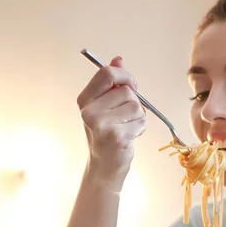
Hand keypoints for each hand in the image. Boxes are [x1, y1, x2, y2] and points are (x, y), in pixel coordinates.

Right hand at [77, 56, 146, 183]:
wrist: (104, 166)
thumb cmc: (106, 134)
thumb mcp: (104, 106)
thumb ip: (110, 83)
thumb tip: (118, 60)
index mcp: (84, 100)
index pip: (107, 74)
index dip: (125, 76)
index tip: (131, 86)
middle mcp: (89, 112)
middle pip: (126, 91)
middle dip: (133, 102)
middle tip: (125, 116)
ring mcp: (102, 125)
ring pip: (136, 106)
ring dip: (137, 116)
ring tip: (126, 127)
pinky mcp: (117, 137)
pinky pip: (140, 121)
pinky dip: (140, 128)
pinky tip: (128, 137)